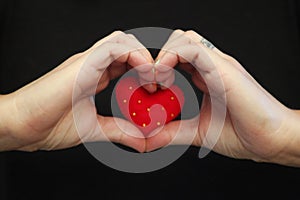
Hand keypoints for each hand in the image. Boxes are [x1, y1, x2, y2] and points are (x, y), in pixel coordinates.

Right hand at [0, 31, 152, 151]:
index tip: (153, 87)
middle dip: (145, 59)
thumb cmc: (49, 125)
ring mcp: (86, 61)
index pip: (124, 60)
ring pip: (121, 39)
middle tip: (156, 80)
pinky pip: (112, 47)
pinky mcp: (82, 64)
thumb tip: (141, 141)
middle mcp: (91, 65)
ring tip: (151, 76)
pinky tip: (143, 73)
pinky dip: (133, 55)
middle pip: (125, 44)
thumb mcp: (94, 128)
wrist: (21, 126)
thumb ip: (119, 131)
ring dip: (141, 54)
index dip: (143, 69)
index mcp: (93, 76)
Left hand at [146, 30, 299, 165]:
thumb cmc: (244, 134)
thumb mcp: (199, 132)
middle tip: (152, 82)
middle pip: (179, 40)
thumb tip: (151, 138)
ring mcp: (218, 64)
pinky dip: (172, 58)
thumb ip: (174, 132)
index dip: (160, 66)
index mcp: (207, 76)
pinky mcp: (223, 69)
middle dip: (160, 57)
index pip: (179, 55)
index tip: (151, 87)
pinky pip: (193, 49)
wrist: (273, 140)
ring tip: (160, 81)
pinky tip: (166, 80)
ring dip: (164, 55)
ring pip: (184, 38)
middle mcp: (212, 66)